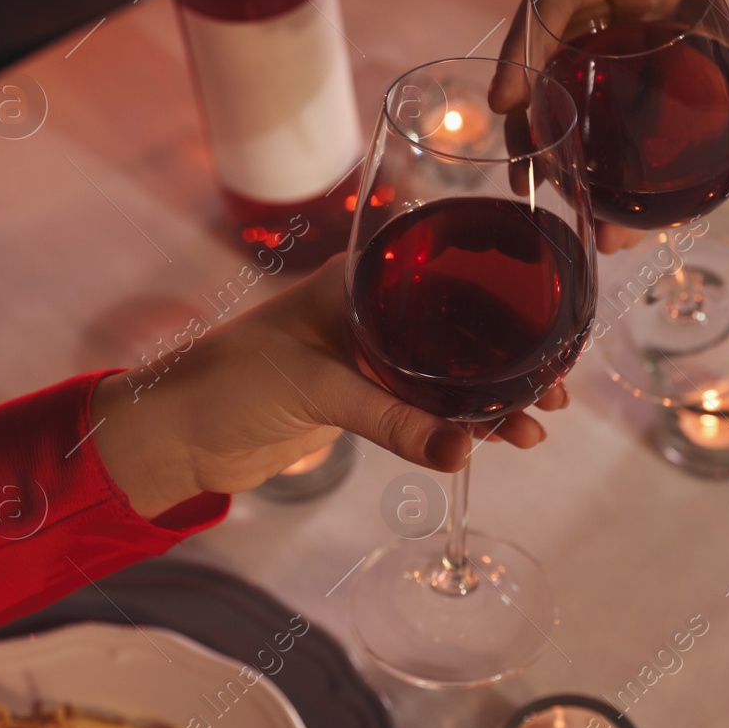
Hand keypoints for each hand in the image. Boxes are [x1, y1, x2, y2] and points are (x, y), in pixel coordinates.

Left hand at [92, 260, 567, 517]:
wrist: (175, 436)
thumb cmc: (230, 383)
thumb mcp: (319, 391)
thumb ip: (393, 421)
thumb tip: (463, 453)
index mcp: (363, 281)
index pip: (452, 275)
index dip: (506, 303)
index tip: (549, 335)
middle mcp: (374, 311)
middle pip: (462, 328)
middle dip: (511, 361)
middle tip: (553, 394)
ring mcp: (371, 356)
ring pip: (450, 372)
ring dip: (490, 400)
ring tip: (531, 429)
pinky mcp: (363, 398)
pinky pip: (427, 406)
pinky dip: (459, 424)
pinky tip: (489, 440)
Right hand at [490, 0, 728, 188]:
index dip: (527, 40)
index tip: (510, 100)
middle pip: (550, 33)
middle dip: (528, 102)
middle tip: (521, 168)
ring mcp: (633, 13)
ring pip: (567, 66)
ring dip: (549, 126)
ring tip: (542, 190)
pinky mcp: (644, 48)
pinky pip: (600, 87)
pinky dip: (588, 133)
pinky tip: (589, 190)